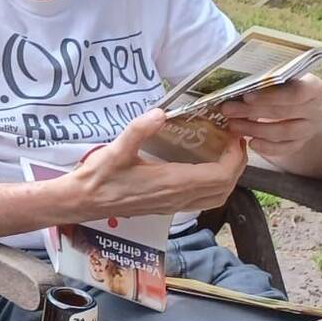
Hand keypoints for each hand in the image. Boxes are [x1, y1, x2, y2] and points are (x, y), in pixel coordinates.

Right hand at [66, 108, 246, 220]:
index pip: (220, 175)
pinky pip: (202, 201)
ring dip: (228, 179)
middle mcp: (178, 198)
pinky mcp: (167, 208)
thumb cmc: (99, 177)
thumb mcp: (116, 149)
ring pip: (216, 198)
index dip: (235, 158)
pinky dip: (213, 186)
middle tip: (235, 144)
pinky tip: (202, 170)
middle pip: (224, 188)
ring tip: (224, 156)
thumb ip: (138, 130)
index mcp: (172, 183)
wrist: (84, 202)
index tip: (235, 138)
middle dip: (237, 166)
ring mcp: (174, 206)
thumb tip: (160, 112)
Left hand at [217, 73, 321, 171]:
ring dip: (256, 130)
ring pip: (284, 132)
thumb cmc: (285, 85)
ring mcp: (311, 127)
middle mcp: (317, 108)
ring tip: (234, 126)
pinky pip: (287, 148)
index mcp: (314, 86)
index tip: (246, 96)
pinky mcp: (303, 142)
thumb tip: (234, 85)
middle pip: (284, 112)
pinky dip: (268, 147)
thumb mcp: (279, 78)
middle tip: (228, 110)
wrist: (301, 103)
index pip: (296, 92)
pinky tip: (251, 143)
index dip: (271, 95)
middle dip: (252, 112)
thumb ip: (265, 80)